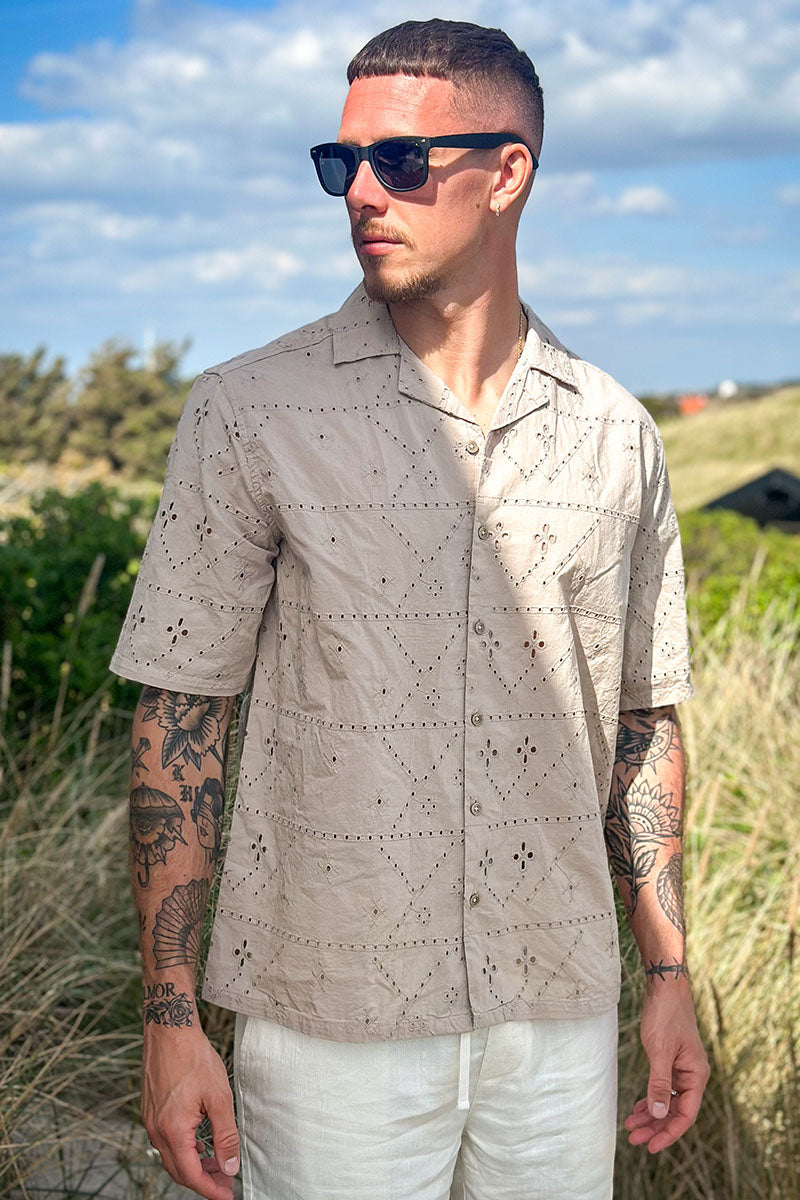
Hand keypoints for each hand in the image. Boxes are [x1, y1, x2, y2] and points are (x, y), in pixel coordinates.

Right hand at [142, 1024, 240, 1199]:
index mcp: (173, 1130)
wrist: (169, 1030)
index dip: (210, 1189)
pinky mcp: (151, 1110)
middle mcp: (157, 1130)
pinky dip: (183, 1149)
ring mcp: (151, 1120)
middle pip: (179, 1170)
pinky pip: (165, 1141)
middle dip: (203, 1180)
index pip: (190, 1175)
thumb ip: (225, 1135)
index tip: (226, 1195)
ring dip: (193, 1164)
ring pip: (171, 1156)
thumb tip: (230, 1165)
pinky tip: (199, 1143)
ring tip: (216, 1163)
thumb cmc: (193, 1058)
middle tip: (225, 1180)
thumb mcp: (218, 1097)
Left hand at [625, 985, 709, 1153]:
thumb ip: (659, 1084)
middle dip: (655, 1127)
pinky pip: (664, 1088)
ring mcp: (683, 1068)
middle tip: (633, 1139)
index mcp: (696, 1075)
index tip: (650, 1146)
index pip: (685, 1115)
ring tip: (631, 1127)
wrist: (665, 987)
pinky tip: (639, 1108)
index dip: (668, 1133)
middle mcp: (693, 1075)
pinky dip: (651, 1098)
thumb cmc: (665, 1016)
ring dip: (651, 1115)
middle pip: (675, 1111)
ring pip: (668, 1101)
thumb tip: (658, 1115)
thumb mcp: (659, 1051)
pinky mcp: (672, 1060)